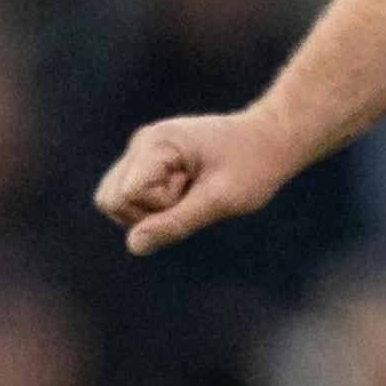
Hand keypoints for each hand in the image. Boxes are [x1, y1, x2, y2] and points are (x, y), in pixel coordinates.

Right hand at [95, 110, 312, 255]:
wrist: (273, 139)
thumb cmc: (255, 166)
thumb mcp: (222, 201)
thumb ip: (177, 223)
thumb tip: (134, 246)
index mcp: (156, 143)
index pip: (124, 196)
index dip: (158, 206)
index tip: (194, 190)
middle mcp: (142, 143)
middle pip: (111, 199)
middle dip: (150, 211)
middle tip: (193, 193)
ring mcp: (143, 152)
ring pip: (116, 200)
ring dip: (153, 208)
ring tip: (192, 190)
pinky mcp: (149, 163)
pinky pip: (132, 197)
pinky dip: (158, 203)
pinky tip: (188, 188)